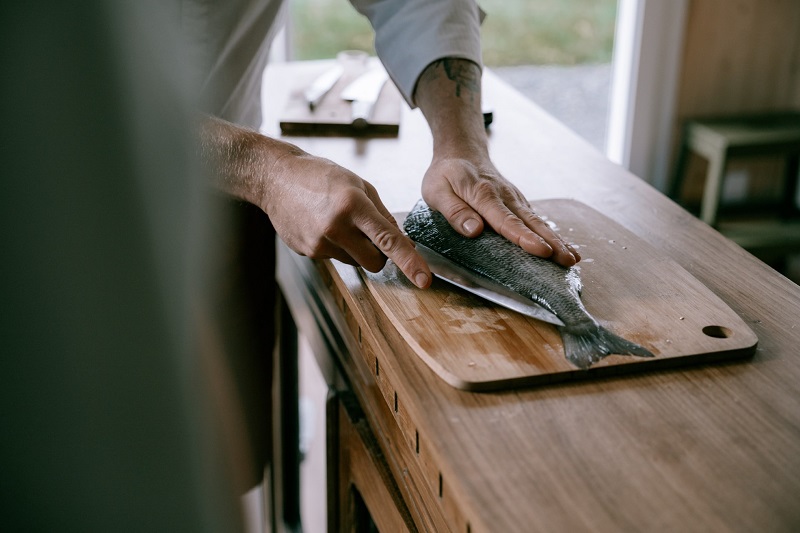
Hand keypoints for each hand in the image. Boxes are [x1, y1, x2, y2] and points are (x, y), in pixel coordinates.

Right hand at [267, 152, 431, 287]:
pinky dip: (337, 246)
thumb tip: (403, 242)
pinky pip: (335, 258)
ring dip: (356, 248)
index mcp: (354, 205)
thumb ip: (383, 215)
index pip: (389, 240)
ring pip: (355, 261)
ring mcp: (320, 243)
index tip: (424, 280)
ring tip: (338, 221)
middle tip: (371, 235)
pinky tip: (322, 225)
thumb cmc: (322, 176)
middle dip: (380, 255)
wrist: (276, 178)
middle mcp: (336, 227)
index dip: (410, 262)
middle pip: (375, 262)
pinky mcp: (308, 252)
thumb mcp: (359, 185)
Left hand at [421, 155, 579, 266]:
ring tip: (572, 259)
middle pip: (531, 222)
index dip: (524, 238)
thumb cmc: (445, 174)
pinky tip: (562, 247)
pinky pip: (535, 220)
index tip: (542, 251)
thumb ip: (454, 211)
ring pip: (538, 221)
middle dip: (552, 243)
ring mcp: (514, 198)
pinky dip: (550, 233)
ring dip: (557, 240)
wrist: (460, 151)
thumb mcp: (437, 192)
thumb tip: (474, 231)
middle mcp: (505, 196)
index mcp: (484, 195)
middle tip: (568, 261)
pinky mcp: (517, 202)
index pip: (506, 221)